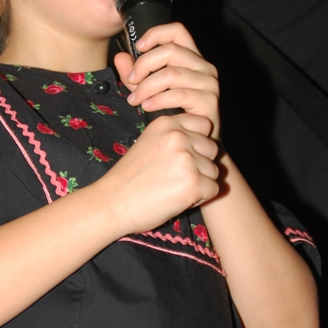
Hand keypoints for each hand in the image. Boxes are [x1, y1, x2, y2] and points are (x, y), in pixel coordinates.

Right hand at [99, 112, 219, 235]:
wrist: (113, 203)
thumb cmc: (129, 178)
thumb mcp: (149, 143)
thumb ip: (173, 137)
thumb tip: (204, 141)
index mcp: (166, 123)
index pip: (204, 125)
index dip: (197, 144)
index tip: (181, 158)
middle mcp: (178, 136)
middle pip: (212, 148)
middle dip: (201, 164)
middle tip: (176, 177)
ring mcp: (187, 159)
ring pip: (214, 171)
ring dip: (201, 182)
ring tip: (174, 188)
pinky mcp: (194, 182)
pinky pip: (214, 189)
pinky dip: (201, 198)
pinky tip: (178, 199)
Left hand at [114, 23, 220, 139]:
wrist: (196, 142)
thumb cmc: (175, 114)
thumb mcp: (150, 90)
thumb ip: (136, 74)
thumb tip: (120, 57)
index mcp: (192, 58)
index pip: (178, 31)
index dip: (156, 33)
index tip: (138, 46)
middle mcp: (204, 67)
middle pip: (170, 50)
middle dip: (144, 64)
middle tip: (130, 80)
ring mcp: (209, 84)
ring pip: (171, 74)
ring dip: (147, 87)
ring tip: (135, 100)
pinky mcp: (209, 102)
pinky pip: (178, 95)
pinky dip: (158, 100)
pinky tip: (147, 107)